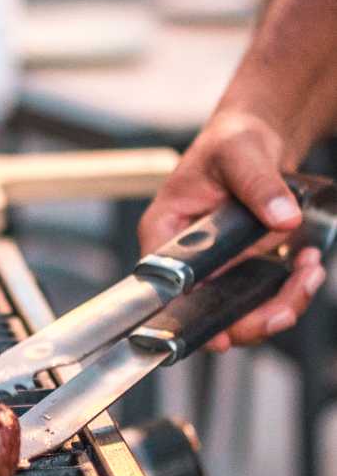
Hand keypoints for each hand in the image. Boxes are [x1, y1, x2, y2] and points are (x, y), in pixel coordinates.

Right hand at [139, 110, 326, 350]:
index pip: (166, 289)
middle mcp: (186, 260)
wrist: (257, 140)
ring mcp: (217, 268)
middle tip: (288, 308)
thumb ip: (258, 183)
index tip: (223, 335)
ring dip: (282, 304)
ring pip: (241, 311)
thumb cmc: (232, 141)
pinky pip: (265, 296)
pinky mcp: (244, 269)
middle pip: (207, 312)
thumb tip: (283, 217)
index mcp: (164, 234)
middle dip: (253, 318)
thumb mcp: (241, 152)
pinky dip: (292, 289)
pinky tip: (309, 265)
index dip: (190, 317)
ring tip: (310, 272)